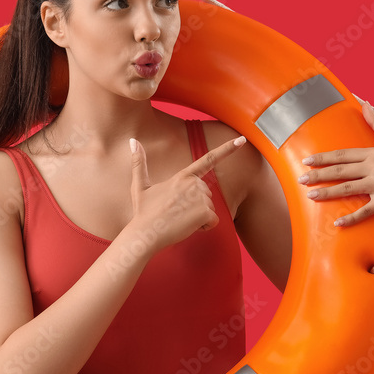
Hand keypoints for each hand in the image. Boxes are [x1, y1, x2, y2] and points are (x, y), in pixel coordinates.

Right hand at [127, 134, 246, 252]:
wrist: (145, 233)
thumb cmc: (143, 212)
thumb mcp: (139, 186)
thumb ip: (139, 163)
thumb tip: (132, 140)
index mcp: (182, 176)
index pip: (208, 159)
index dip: (227, 149)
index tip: (242, 140)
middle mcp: (194, 183)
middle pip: (207, 195)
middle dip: (197, 206)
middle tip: (177, 213)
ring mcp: (200, 197)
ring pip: (210, 209)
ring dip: (199, 218)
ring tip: (179, 220)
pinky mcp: (205, 211)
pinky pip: (213, 221)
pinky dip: (203, 227)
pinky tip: (187, 227)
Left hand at [298, 100, 373, 226]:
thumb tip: (365, 103)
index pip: (344, 155)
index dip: (324, 157)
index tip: (307, 160)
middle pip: (341, 171)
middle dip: (319, 175)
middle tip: (301, 179)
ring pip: (349, 189)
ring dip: (328, 193)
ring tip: (311, 196)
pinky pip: (366, 210)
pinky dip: (352, 218)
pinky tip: (338, 223)